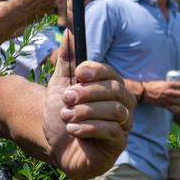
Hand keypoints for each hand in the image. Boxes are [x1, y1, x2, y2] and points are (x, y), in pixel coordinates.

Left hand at [43, 30, 134, 179]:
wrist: (56, 147)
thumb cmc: (62, 116)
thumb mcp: (59, 85)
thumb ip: (66, 61)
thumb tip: (67, 32)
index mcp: (109, 87)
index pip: (110, 73)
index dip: (95, 71)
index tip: (78, 74)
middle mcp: (122, 104)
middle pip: (114, 91)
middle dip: (87, 93)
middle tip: (66, 98)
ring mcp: (123, 124)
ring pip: (114, 111)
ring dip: (85, 112)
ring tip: (66, 116)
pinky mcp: (118, 144)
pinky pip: (111, 131)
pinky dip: (88, 128)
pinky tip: (72, 129)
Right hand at [141, 80, 179, 110]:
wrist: (144, 92)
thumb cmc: (152, 85)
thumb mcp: (162, 82)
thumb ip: (170, 84)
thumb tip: (176, 85)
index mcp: (169, 85)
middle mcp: (169, 92)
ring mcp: (167, 99)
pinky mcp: (164, 105)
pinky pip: (173, 109)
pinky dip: (178, 109)